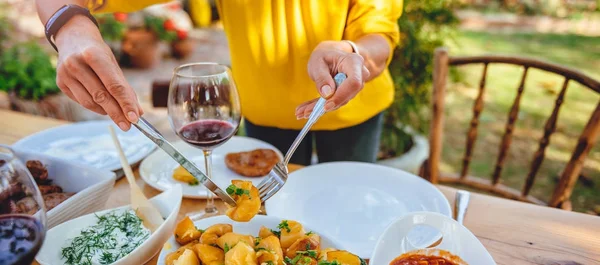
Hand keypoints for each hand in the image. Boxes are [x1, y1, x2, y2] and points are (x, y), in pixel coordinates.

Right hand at [54, 15, 142, 130]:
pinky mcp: (60, 82)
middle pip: (101, 96)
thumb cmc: (97, 51)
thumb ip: (124, 87)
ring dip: (106, 111)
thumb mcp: (112, 63)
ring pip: (90, 102)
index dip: (125, 103)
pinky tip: (103, 106)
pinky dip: (95, 107)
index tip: (135, 118)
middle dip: (117, 113)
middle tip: (128, 125)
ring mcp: (65, 74)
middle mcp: (76, 64)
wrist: (72, 37)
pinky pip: (81, 101)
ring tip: (118, 114)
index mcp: (93, 55)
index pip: (114, 85)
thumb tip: (137, 112)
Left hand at [295, 41, 369, 118]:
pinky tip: (303, 111)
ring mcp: (354, 87)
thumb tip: (327, 94)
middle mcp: (359, 76)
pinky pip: (333, 103)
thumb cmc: (324, 56)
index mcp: (354, 63)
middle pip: (346, 96)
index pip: (353, 83)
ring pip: (338, 102)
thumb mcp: (318, 62)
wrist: (330, 56)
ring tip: (300, 112)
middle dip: (325, 106)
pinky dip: (318, 107)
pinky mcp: (347, 95)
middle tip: (304, 112)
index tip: (326, 105)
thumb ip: (322, 77)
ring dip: (318, 108)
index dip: (341, 95)